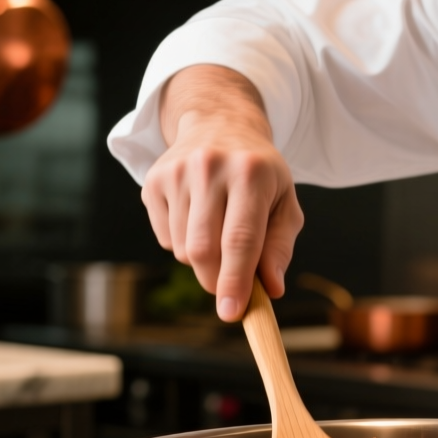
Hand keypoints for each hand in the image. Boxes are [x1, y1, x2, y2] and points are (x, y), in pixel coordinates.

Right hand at [141, 66, 304, 320]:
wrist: (218, 123)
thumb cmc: (260, 173)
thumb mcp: (285, 202)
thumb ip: (280, 247)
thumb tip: (272, 289)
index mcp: (251, 173)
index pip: (240, 239)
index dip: (235, 281)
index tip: (232, 313)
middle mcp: (210, 168)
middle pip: (204, 250)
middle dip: (217, 280)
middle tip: (229, 288)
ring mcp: (176, 173)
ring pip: (182, 249)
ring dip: (202, 261)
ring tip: (218, 234)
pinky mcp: (152, 181)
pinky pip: (164, 238)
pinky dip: (181, 244)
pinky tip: (198, 218)